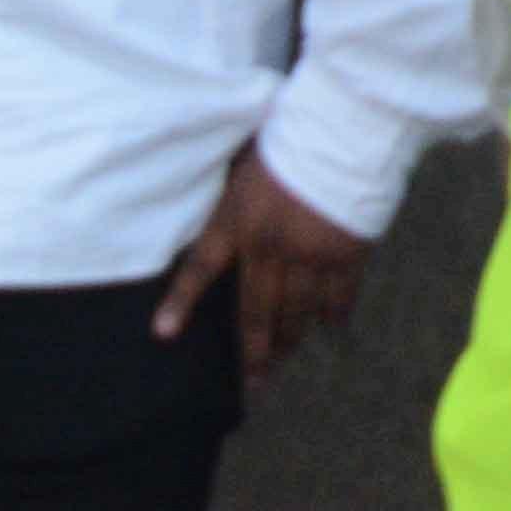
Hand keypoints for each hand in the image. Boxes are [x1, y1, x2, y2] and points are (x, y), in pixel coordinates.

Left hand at [155, 144, 374, 383]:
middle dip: (254, 353)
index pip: (200, 268)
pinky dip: (334, 313)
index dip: (181, 302)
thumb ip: (234, 199)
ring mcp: (310, 255)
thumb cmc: (292, 134)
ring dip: (290, 340)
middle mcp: (270, 247)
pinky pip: (339, 295)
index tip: (163, 334)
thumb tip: (226, 217)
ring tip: (284, 362)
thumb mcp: (244, 165)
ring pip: (297, 312)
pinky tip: (330, 327)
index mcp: (238, 221)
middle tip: (252, 386)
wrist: (348, 125)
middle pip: (256, 312)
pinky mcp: (348, 252)